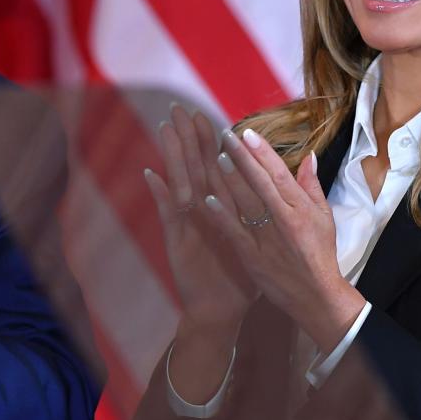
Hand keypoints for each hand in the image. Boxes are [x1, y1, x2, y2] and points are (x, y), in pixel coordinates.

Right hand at [146, 105, 257, 330]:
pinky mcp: (178, 241)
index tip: (206, 114)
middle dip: (187, 138)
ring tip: (165, 129)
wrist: (222, 310)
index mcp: (220, 209)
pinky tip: (152, 174)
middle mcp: (201, 212)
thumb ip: (259, 211)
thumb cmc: (238, 276)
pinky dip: (160, 195)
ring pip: (180, 182)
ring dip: (172, 156)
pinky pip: (169, 215)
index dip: (209, 141)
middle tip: (179, 109)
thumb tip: (268, 184)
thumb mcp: (254, 239)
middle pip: (193, 167)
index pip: (214, 167)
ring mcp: (187, 224)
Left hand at [201, 129, 364, 353]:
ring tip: (216, 157)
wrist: (316, 297)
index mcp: (301, 209)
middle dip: (242, 157)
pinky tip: (207, 199)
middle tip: (225, 135)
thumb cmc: (321, 255)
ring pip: (246, 204)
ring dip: (230, 180)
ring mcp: (267, 239)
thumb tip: (309, 156)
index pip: (280, 174)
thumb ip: (312, 186)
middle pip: (260, 184)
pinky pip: (235, 232)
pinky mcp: (253, 257)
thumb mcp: (324, 218)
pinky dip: (221, 215)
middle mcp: (284, 220)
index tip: (247, 132)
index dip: (262, 152)